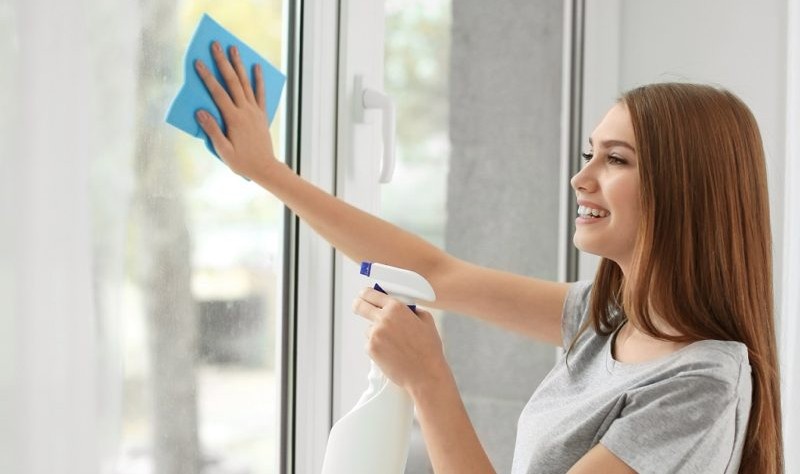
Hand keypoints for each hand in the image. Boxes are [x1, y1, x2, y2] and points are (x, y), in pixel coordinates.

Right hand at [194, 41, 277, 179]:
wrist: (265, 168)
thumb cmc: (241, 162)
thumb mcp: (223, 150)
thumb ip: (212, 130)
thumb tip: (200, 111)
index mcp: (233, 119)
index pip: (218, 93)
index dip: (207, 77)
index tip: (198, 62)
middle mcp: (245, 111)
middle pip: (232, 82)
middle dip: (223, 62)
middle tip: (216, 45)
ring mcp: (255, 111)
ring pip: (245, 83)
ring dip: (239, 65)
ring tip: (234, 49)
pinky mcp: (262, 114)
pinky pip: (260, 93)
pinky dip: (258, 79)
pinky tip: (256, 67)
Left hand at [352, 287, 448, 392]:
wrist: (425, 374)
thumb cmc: (428, 349)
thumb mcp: (426, 320)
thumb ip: (411, 309)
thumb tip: (403, 306)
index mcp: (396, 308)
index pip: (371, 293)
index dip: (366, 294)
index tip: (364, 296)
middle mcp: (383, 318)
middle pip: (359, 306)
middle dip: (358, 305)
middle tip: (359, 307)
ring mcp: (375, 334)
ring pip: (368, 329)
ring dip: (376, 332)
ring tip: (394, 344)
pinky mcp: (371, 349)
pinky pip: (370, 343)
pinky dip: (377, 347)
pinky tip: (391, 352)